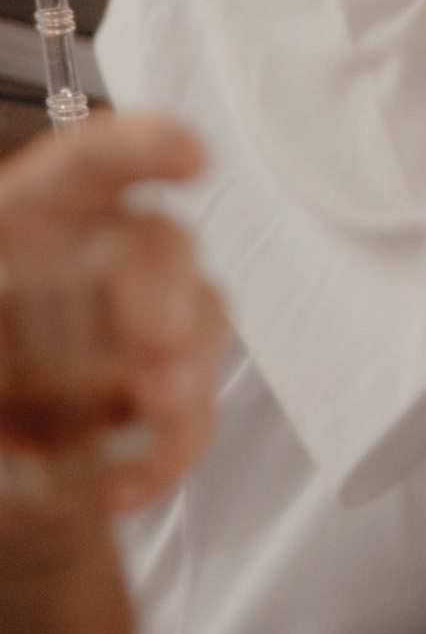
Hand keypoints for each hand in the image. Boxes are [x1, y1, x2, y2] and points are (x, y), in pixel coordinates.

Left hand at [0, 112, 227, 516]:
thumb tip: (10, 358)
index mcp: (31, 220)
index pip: (93, 162)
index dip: (147, 147)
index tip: (192, 159)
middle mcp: (96, 255)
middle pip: (160, 242)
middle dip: (169, 286)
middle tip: (157, 337)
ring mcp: (137, 322)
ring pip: (199, 320)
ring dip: (189, 365)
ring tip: (160, 408)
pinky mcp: (156, 390)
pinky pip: (192, 412)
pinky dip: (169, 451)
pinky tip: (125, 486)